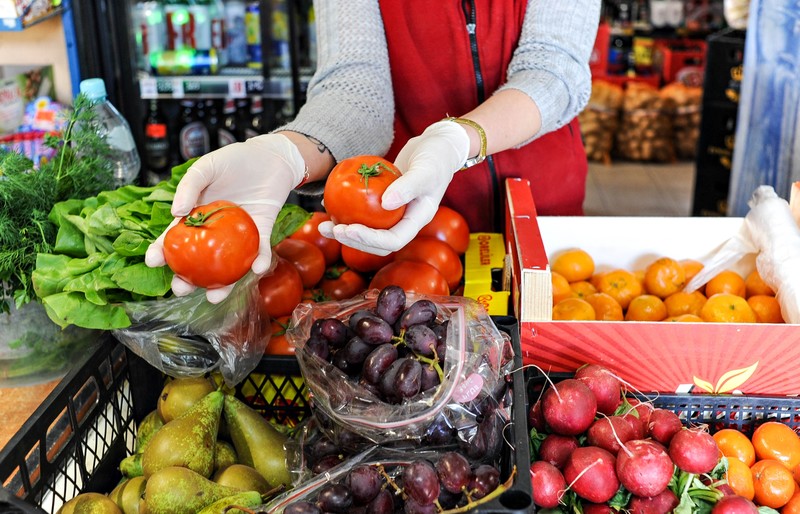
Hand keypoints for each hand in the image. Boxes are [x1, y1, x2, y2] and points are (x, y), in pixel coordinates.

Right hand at [145, 134, 306, 302]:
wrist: (270, 156)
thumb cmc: (236, 159)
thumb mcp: (206, 167)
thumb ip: (190, 186)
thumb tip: (175, 212)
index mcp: (196, 215)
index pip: (175, 237)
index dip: (162, 251)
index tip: (153, 262)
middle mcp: (215, 230)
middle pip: (198, 260)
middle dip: (187, 278)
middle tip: (181, 289)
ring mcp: (238, 235)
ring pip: (227, 264)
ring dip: (222, 284)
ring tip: (214, 297)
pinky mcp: (262, 232)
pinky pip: (260, 251)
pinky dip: (259, 261)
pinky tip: (255, 270)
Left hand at [318, 120, 468, 254]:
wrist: (438, 145)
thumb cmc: (437, 156)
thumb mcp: (426, 169)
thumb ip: (408, 186)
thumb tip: (385, 204)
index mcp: (417, 220)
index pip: (393, 240)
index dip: (369, 240)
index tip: (348, 230)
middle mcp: (405, 220)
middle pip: (377, 242)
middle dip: (352, 240)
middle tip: (330, 229)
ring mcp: (394, 212)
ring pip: (368, 230)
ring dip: (345, 231)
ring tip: (324, 224)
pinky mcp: (384, 201)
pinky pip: (364, 211)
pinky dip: (346, 211)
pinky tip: (328, 204)